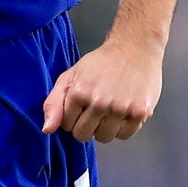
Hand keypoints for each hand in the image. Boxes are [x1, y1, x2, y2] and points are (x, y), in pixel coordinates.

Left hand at [42, 39, 161, 142]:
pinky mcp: (139, 113)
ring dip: (104, 127)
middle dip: (85, 125)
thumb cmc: (101, 62)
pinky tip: (123, 112)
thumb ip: (54, 103)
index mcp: (79, 93)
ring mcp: (120, 109)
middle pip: (83, 135)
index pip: (67, 125)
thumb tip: (47, 129)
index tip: (81, 105)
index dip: (73, 117)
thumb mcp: (70, 76)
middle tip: (94, 109)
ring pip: (104, 138)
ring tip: (109, 110)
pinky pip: (124, 136)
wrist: (135, 48)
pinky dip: (122, 128)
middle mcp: (99, 102)